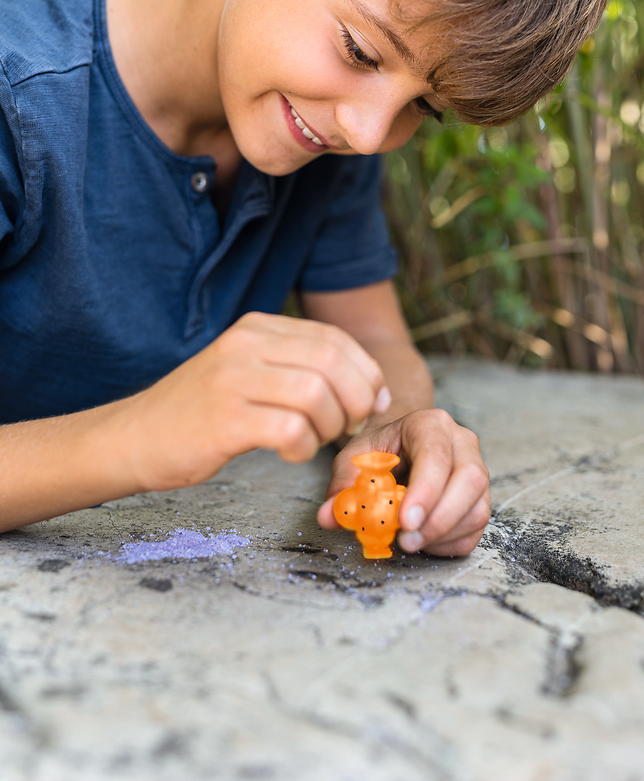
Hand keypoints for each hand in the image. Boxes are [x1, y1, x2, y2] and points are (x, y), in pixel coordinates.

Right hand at [121, 312, 389, 491]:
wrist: (134, 437)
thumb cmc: (198, 411)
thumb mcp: (245, 369)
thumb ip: (295, 365)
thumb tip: (366, 384)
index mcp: (255, 328)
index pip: (333, 338)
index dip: (366, 372)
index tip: (373, 401)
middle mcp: (245, 345)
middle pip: (331, 361)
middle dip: (357, 399)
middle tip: (348, 426)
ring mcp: (233, 380)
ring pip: (317, 393)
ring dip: (331, 426)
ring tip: (314, 440)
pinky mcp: (225, 420)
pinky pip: (291, 429)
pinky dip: (304, 447)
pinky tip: (291, 452)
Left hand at [317, 408, 489, 556]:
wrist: (399, 450)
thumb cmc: (378, 452)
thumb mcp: (354, 459)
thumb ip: (343, 485)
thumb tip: (329, 515)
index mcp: (430, 424)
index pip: (436, 454)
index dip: (424, 491)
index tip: (404, 521)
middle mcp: (461, 443)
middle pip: (470, 480)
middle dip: (439, 518)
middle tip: (406, 540)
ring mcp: (477, 470)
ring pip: (477, 508)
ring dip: (443, 534)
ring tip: (409, 542)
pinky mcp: (479, 498)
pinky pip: (476, 528)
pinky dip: (450, 543)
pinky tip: (423, 541)